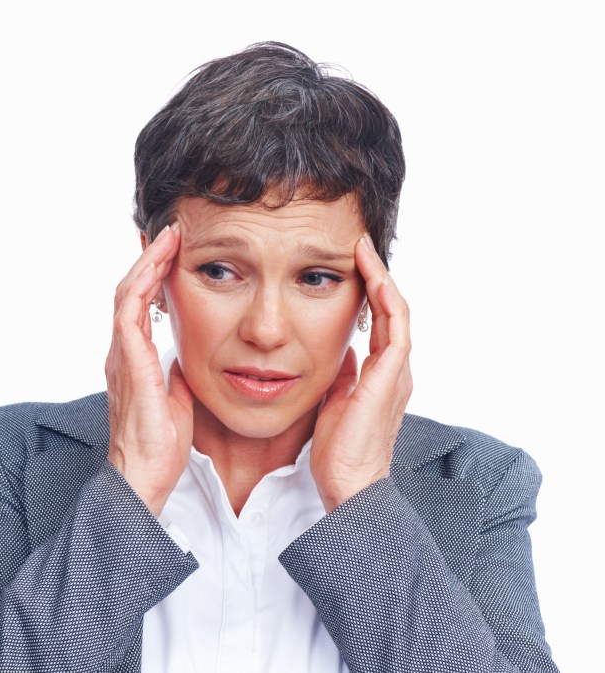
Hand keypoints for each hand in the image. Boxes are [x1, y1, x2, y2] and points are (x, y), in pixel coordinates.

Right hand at [105, 225, 194, 516]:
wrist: (142, 475)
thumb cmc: (158, 446)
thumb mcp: (176, 400)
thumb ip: (177, 377)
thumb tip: (189, 362)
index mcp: (133, 359)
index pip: (140, 306)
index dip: (154, 277)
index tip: (174, 253)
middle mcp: (121, 352)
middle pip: (130, 291)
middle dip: (149, 260)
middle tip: (171, 232)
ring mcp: (121, 355)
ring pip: (127, 293)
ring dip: (147, 263)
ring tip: (168, 237)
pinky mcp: (127, 362)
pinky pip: (128, 312)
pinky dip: (142, 284)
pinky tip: (158, 264)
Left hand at [311, 233, 412, 512]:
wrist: (348, 486)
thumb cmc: (338, 452)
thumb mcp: (334, 402)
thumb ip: (341, 376)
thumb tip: (335, 355)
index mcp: (380, 375)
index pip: (378, 322)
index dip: (367, 291)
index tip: (350, 264)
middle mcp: (394, 370)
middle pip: (391, 310)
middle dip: (376, 275)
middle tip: (359, 244)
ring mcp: (396, 374)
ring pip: (396, 313)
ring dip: (381, 279)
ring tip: (365, 250)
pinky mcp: (389, 379)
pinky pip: (395, 330)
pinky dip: (386, 301)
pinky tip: (373, 279)